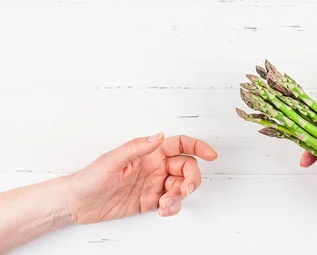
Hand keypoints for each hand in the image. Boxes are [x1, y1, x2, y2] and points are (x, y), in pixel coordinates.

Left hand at [68, 133, 217, 223]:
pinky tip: (163, 210)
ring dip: (180, 195)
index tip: (211, 155)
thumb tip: (160, 135)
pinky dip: (173, 207)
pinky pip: (171, 203)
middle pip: (187, 167)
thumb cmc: (90, 177)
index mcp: (149, 152)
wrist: (77, 203)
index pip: (181, 144)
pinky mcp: (150, 201)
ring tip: (166, 203)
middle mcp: (155, 166)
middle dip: (191, 178)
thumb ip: (138, 147)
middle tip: (184, 189)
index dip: (198, 146)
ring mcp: (154, 184)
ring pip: (181, 186)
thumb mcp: (113, 159)